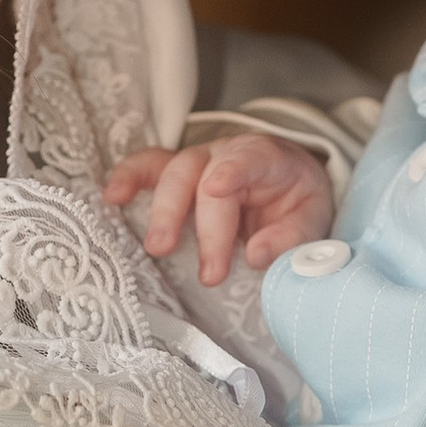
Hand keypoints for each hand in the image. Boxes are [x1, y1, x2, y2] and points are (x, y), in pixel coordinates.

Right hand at [104, 133, 331, 285]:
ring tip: (157, 248)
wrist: (287, 184)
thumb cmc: (296, 200)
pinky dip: (127, 178)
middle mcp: (225, 153)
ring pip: (171, 173)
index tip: (216, 189)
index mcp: (266, 157)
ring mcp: (196, 161)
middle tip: (208, 272)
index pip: (248, 158)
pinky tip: (112, 197)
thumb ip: (292, 236)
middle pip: (204, 177)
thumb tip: (256, 256)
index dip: (231, 171)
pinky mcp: (174, 174)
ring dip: (162, 211)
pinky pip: (146, 169)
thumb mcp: (313, 217)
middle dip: (204, 225)